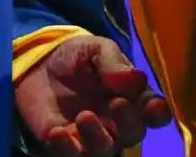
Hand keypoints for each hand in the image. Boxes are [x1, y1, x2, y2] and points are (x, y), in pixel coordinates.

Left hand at [16, 35, 170, 154]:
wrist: (38, 65)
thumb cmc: (76, 58)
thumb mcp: (95, 49)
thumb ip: (113, 62)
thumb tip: (136, 78)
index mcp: (132, 99)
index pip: (154, 113)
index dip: (157, 113)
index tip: (152, 106)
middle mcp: (117, 123)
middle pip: (133, 133)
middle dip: (128, 121)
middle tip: (116, 103)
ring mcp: (92, 137)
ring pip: (105, 150)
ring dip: (98, 138)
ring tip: (84, 116)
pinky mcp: (65, 145)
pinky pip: (71, 155)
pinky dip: (66, 148)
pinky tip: (58, 133)